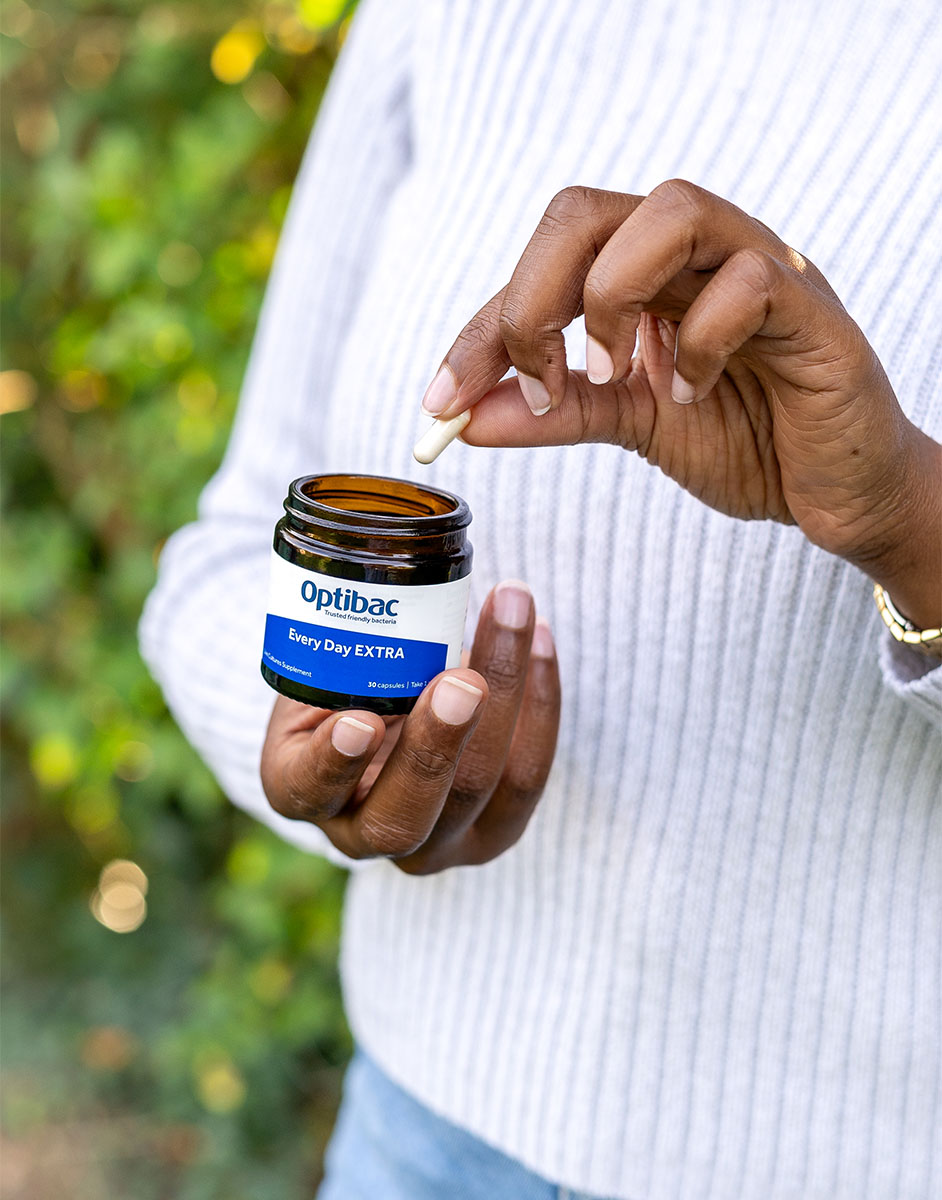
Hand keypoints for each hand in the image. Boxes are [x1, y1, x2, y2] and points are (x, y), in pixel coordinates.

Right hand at [260, 582, 559, 873]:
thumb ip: (340, 645)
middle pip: (405, 811)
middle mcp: (364, 835)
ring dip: (506, 696)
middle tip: (464, 680)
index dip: (334, 761)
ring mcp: (436, 846)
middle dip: (440, 743)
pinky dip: (539, 703)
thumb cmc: (344, 680)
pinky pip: (526, 776)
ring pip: (480, 789)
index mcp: (301, 792)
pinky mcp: (495, 831)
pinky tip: (540, 640)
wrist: (388, 716)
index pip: (308, 789)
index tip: (360, 719)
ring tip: (512, 614)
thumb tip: (383, 570)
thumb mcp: (321, 662)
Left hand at [423, 182, 940, 627]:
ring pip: (670, 211)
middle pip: (584, 211)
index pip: (540, 266)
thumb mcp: (628, 424)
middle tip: (537, 382)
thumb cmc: (743, 440)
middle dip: (531, 298)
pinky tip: (693, 396)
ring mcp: (755, 268)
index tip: (443, 403)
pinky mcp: (810, 308)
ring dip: (613, 299)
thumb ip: (552, 413)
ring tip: (611, 377)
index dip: (481, 331)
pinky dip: (700, 341)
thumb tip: (463, 417)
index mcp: (644, 272)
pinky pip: (749, 282)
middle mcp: (693, 253)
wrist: (833, 491)